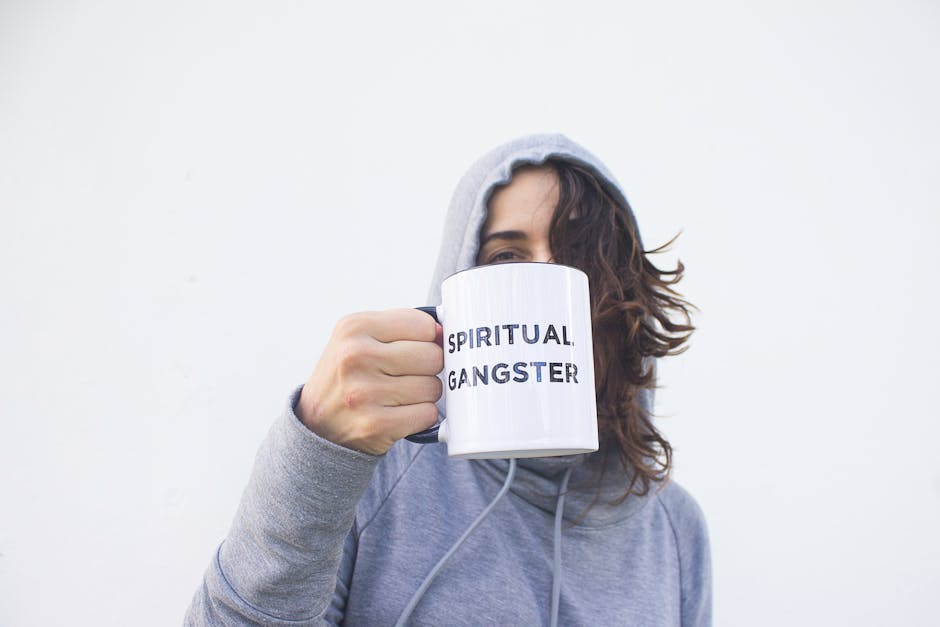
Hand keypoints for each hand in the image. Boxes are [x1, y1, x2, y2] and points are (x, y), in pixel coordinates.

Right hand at [296, 309, 443, 454]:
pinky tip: (400, 413)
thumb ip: (400, 327)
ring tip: (399, 395)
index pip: (423, 325)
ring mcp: (364, 392)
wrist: (316, 424)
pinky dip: (421, 415)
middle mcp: (355, 357)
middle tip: (407, 375)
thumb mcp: (358, 338)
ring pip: (433, 386)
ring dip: (424, 393)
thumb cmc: (348, 376)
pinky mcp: (376, 424)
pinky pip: (428, 414)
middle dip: (428, 367)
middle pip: (432, 356)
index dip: (427, 339)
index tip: (414, 348)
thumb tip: (443, 333)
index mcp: (354, 328)